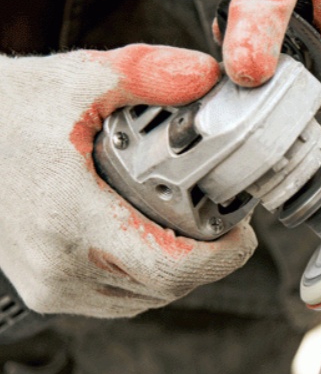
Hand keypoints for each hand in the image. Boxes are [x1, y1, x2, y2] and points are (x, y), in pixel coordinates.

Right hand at [0, 46, 256, 317]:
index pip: (170, 267)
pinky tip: (157, 244)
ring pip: (144, 300)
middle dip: (211, 260)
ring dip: (181, 272)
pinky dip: (147, 280)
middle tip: (228, 223)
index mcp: (70, 217)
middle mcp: (58, 264)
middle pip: (166, 288)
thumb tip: (208, 75)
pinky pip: (117, 301)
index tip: (243, 231)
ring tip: (197, 231)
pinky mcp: (44, 290)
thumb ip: (147, 72)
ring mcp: (49, 285)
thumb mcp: (78, 78)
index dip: (222, 257)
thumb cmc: (5, 109)